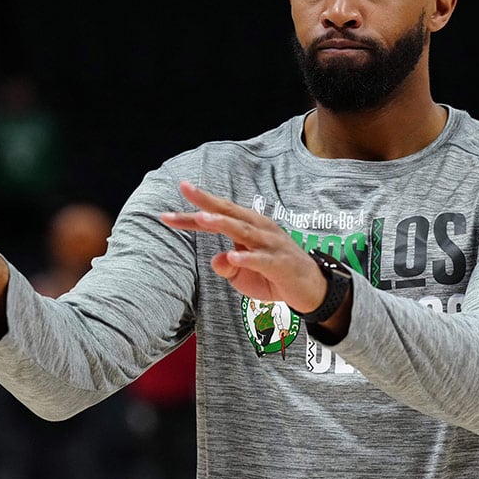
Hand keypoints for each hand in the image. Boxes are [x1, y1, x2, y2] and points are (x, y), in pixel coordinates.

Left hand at [161, 181, 326, 313]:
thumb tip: (216, 259)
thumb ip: (227, 266)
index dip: (192, 214)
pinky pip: (261, 259)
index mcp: (248, 227)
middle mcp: (260, 229)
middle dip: (206, 201)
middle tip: (185, 188)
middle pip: (229, 212)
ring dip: (223, 222)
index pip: (217, 216)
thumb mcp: (243, 275)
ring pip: (244, 230)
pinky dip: (247, 257)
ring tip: (202, 218)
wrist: (312, 290)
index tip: (165, 214)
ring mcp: (271, 244)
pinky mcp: (280, 264)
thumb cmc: (274, 276)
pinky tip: (231, 255)